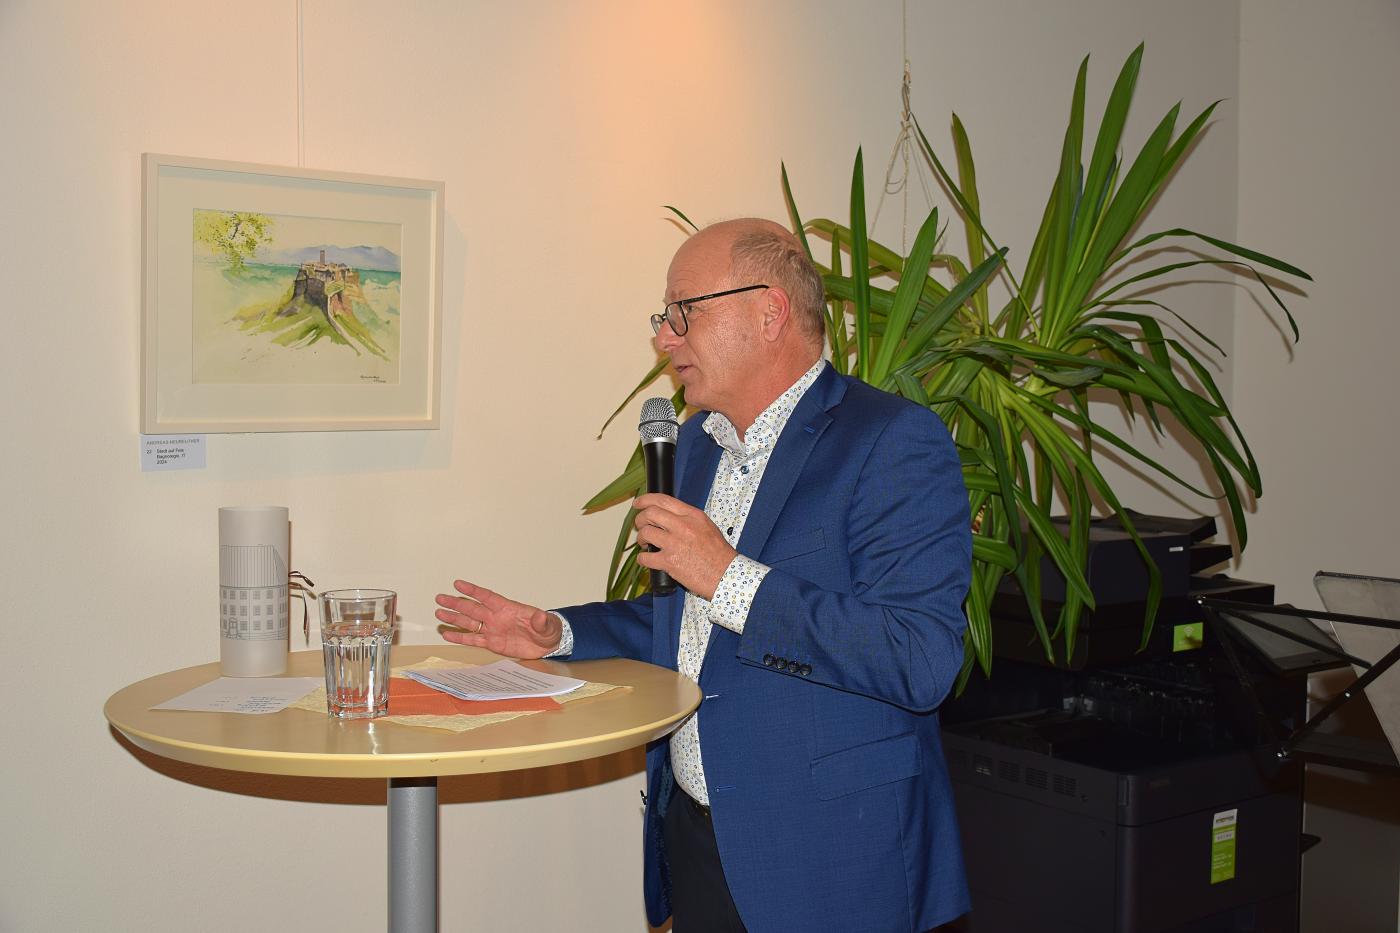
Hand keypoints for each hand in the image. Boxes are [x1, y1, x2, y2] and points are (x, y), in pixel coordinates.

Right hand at [434, 580, 561, 658]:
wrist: (548, 644)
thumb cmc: (547, 630)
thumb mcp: (547, 625)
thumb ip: (541, 621)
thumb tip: (540, 616)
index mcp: (507, 608)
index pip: (486, 596)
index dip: (472, 590)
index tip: (458, 584)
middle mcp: (496, 617)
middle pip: (472, 608)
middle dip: (456, 603)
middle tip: (440, 598)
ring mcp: (493, 629)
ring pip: (469, 623)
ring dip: (454, 619)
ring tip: (439, 614)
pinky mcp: (492, 643)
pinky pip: (473, 639)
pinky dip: (460, 638)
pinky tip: (447, 634)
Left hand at [633, 493, 735, 600]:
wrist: (725, 575)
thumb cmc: (718, 554)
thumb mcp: (707, 526)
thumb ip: (688, 519)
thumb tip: (669, 516)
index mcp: (692, 516)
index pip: (663, 500)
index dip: (646, 500)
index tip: (638, 503)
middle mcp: (682, 526)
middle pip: (650, 513)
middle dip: (640, 519)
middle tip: (641, 526)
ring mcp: (674, 544)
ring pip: (645, 533)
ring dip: (641, 538)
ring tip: (645, 544)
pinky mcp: (669, 562)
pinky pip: (645, 557)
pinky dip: (642, 559)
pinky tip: (646, 560)